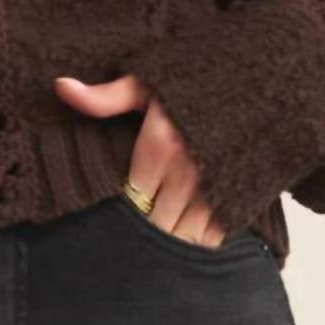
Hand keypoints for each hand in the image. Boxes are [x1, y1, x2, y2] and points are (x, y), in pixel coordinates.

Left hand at [53, 73, 230, 249]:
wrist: (265, 83)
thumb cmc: (201, 83)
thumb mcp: (151, 83)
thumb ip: (106, 96)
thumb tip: (60, 88)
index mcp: (159, 149)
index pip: (128, 201)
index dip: (122, 210)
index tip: (122, 207)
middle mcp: (186, 176)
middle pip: (151, 226)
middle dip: (143, 229)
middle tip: (138, 226)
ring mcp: (215, 193)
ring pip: (180, 238)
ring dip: (169, 239)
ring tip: (161, 233)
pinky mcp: (240, 203)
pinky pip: (211, 240)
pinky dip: (199, 241)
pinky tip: (190, 231)